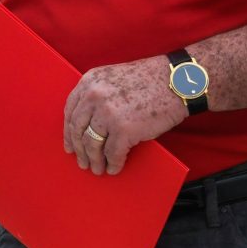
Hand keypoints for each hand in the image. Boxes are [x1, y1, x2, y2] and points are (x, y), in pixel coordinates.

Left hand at [61, 55, 186, 175]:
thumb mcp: (113, 78)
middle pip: (78, 129)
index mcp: (89, 81)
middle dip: (79, 149)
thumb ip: (98, 94)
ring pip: (93, 144)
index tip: (69, 145)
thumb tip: (89, 122)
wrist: (177, 82)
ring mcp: (108, 114)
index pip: (70, 111)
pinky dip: (113, 164)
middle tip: (81, 161)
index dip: (69, 131)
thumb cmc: (150, 80)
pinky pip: (113, 153)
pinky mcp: (124, 130)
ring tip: (97, 169)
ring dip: (94, 160)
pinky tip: (114, 168)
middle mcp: (94, 97)